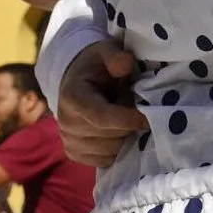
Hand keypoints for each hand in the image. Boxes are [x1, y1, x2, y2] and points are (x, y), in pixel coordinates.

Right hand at [57, 40, 147, 166]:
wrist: (78, 80)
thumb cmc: (97, 66)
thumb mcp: (106, 52)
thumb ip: (116, 57)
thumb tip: (125, 64)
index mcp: (72, 97)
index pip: (102, 117)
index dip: (128, 119)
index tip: (147, 116)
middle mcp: (66, 123)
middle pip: (110, 136)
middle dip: (129, 125)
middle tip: (135, 109)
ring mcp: (68, 141)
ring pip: (110, 151)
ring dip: (125, 137)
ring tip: (125, 118)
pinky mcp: (75, 154)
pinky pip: (105, 161)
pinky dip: (117, 150)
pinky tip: (119, 132)